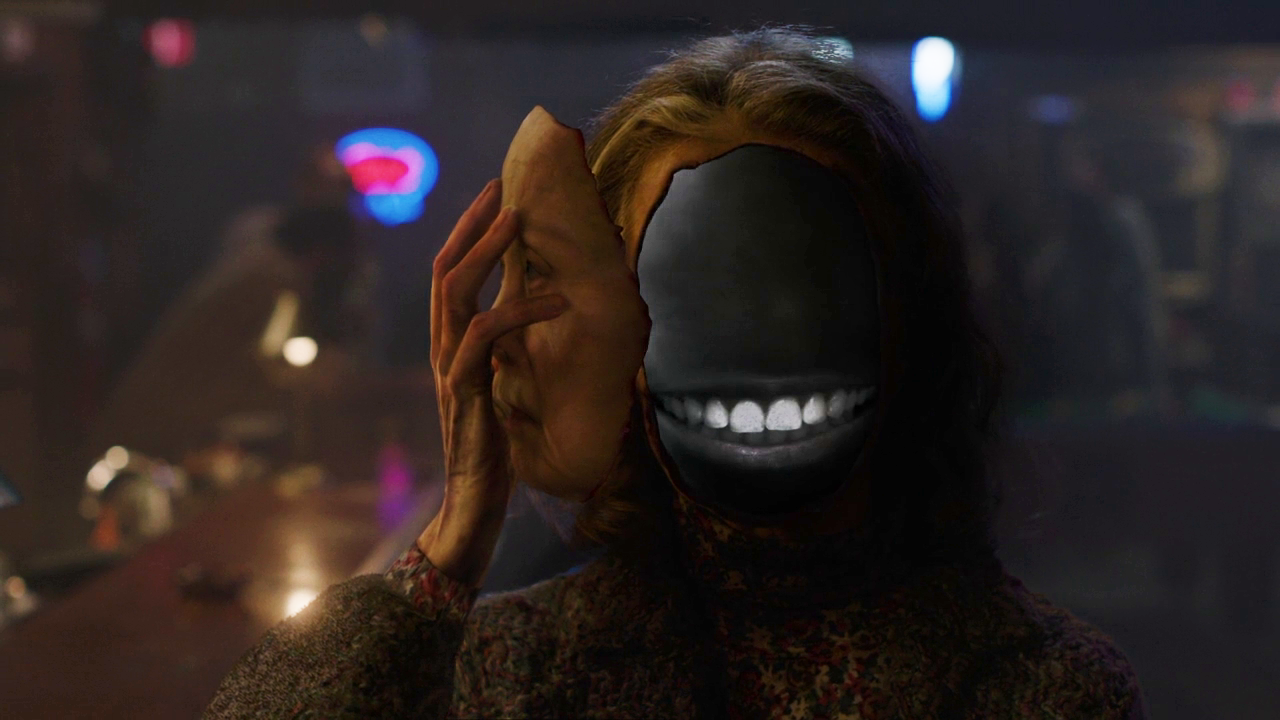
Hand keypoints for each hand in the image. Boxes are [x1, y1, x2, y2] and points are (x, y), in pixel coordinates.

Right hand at [418, 178, 568, 586]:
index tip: (494, 198)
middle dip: (473, 226)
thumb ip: (502, 357)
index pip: (449, 278)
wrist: (473, 506)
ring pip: (457, 292)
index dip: (467, 235)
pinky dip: (520, 310)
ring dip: (488, 251)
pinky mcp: (467, 391)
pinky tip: (557, 300)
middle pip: (445, 271)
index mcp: (450, 348)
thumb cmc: (495, 451)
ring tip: (520, 222)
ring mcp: (451, 369)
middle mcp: (443, 351)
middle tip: (503, 189)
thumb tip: (526, 322)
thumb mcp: (500, 392)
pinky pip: (486, 336)